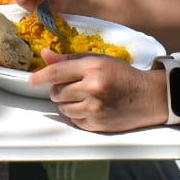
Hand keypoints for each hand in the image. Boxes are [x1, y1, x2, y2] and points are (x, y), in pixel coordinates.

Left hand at [30, 48, 164, 131]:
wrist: (148, 97)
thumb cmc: (122, 75)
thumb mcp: (98, 60)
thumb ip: (69, 59)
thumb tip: (44, 55)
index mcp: (92, 68)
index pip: (56, 73)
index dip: (40, 77)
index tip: (31, 81)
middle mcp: (92, 88)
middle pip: (56, 92)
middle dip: (59, 89)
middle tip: (74, 86)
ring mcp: (95, 108)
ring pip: (63, 108)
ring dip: (67, 103)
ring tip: (83, 96)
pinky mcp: (97, 124)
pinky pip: (74, 120)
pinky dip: (77, 114)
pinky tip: (91, 107)